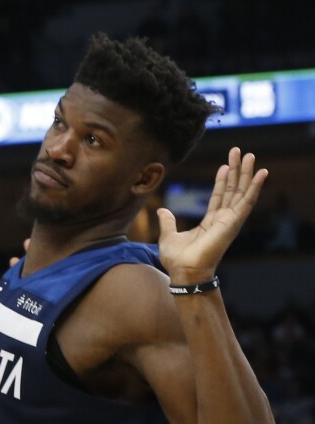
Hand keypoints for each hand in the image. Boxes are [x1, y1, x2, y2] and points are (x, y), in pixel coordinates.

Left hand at [156, 147, 267, 284]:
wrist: (184, 271)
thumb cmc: (178, 259)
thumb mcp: (169, 235)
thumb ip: (168, 222)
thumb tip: (162, 212)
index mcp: (211, 222)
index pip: (220, 197)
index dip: (222, 181)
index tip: (224, 166)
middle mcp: (223, 220)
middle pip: (233, 190)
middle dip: (237, 171)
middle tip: (240, 152)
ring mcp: (230, 220)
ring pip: (242, 192)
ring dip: (247, 173)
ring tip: (251, 155)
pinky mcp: (233, 222)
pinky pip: (247, 201)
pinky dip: (255, 187)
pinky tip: (262, 173)